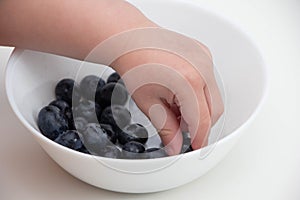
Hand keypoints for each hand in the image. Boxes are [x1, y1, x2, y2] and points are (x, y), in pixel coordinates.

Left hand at [109, 28, 223, 154]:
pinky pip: (210, 81)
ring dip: (200, 109)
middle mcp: (201, 67)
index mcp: (188, 82)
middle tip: (179, 126)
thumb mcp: (149, 104)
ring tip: (175, 106)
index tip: (196, 146)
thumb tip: (175, 146)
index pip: (203, 121)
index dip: (200, 138)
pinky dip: (199, 93)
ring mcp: (204, 58)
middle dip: (200, 124)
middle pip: (214, 110)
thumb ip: (166, 129)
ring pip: (214, 96)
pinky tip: (180, 92)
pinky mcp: (203, 53)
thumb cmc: (135, 65)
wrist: (131, 41)